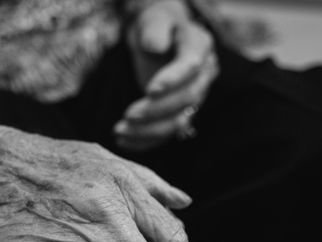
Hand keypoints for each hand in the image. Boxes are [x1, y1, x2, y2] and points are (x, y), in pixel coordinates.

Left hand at [116, 0, 217, 150]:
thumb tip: (155, 46)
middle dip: (156, 110)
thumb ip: (154, 28)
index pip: (190, 66)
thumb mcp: (153, 19)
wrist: (155, 40)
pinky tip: (124, 142)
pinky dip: (145, 141)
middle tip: (128, 115)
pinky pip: (166, 133)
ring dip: (148, 131)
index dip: (172, 80)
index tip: (150, 90)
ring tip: (119, 131)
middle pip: (186, 99)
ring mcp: (193, 98)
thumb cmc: (154, 27)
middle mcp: (203, 75)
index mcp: (199, 46)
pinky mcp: (180, 113)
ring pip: (178, 121)